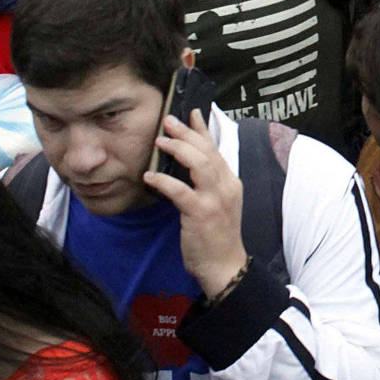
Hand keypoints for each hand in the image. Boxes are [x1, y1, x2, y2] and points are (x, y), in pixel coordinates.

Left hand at [142, 109, 247, 299]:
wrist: (224, 266)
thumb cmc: (217, 236)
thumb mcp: (218, 203)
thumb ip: (207, 183)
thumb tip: (186, 164)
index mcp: (230, 182)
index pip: (216, 148)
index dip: (202, 128)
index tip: (191, 113)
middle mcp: (226, 186)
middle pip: (206, 151)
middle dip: (186, 132)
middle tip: (168, 120)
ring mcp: (215, 199)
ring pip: (198, 163)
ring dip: (177, 148)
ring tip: (159, 140)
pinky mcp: (201, 213)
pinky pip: (179, 190)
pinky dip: (163, 181)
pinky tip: (149, 176)